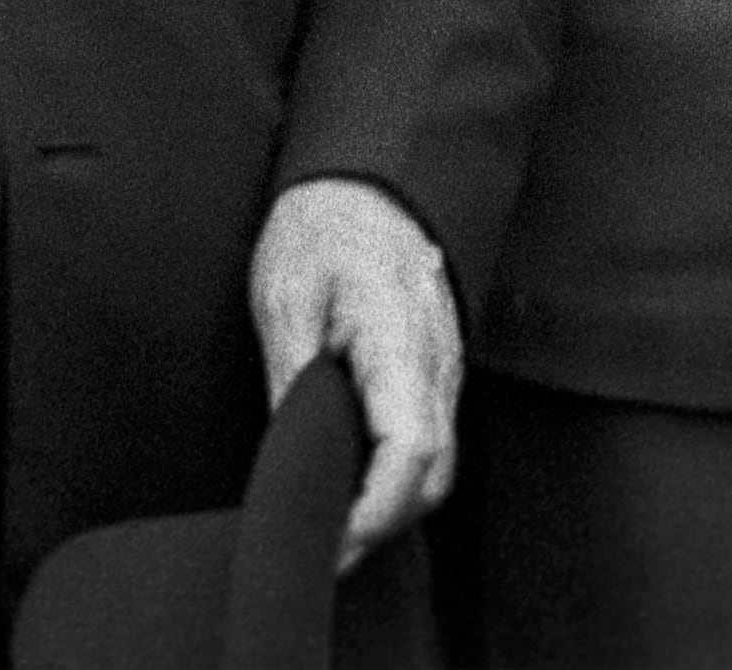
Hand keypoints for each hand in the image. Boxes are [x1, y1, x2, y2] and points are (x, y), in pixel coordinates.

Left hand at [251, 176, 463, 568]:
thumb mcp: (285, 299)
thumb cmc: (322, 230)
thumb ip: (293, 382)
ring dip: (393, 504)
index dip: (374, 512)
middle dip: (383, 524)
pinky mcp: (437, 368)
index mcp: (399, 340)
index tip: (329, 546)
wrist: (369, 180)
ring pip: (440, 461)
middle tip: (319, 551)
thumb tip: (293, 463)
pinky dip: (400, 475)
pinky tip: (354, 482)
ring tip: (330, 525)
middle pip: (436, 473)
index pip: (410, 450)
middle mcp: (438, 361)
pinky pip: (430, 436)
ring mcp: (445, 366)